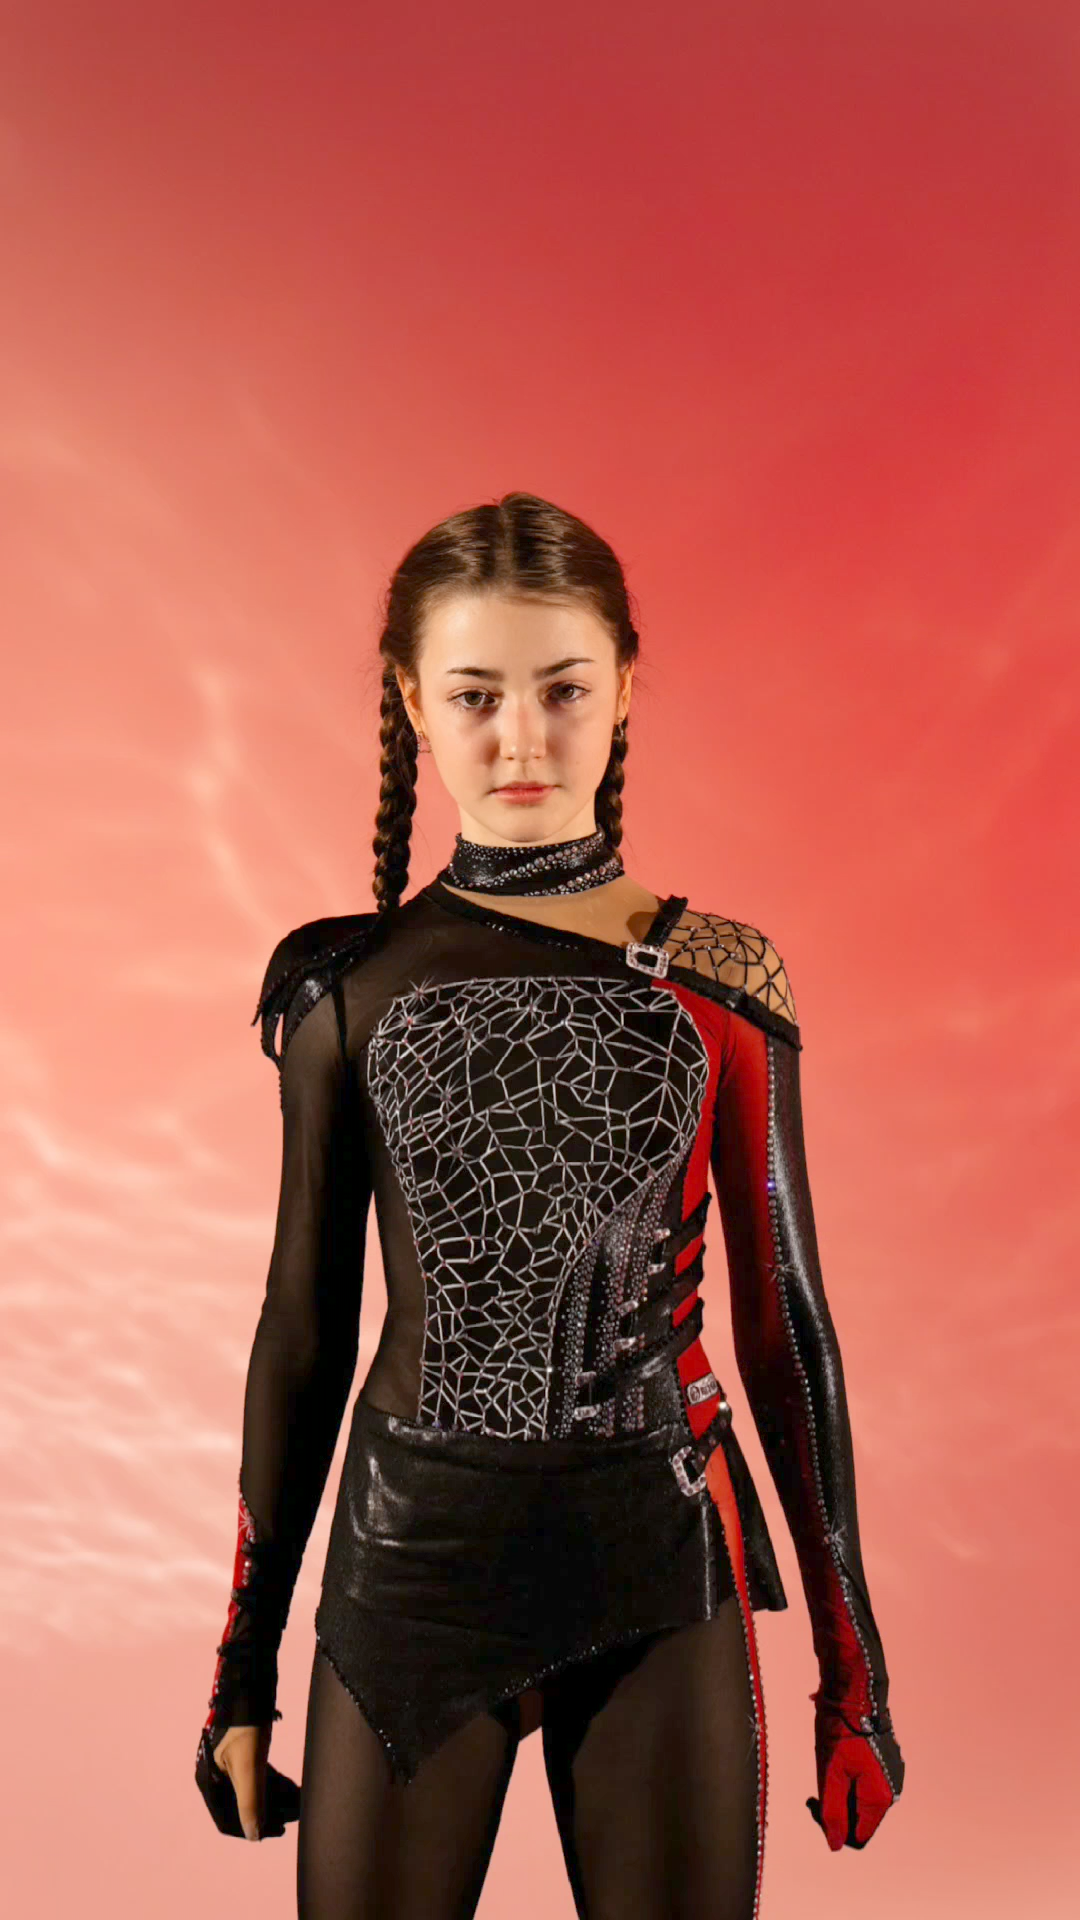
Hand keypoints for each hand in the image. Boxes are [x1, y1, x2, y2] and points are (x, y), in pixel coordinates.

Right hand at [194, 1721, 300, 1838]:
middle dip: (268, 1813)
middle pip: (241, 1806)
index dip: (250, 1828)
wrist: (252, 1688)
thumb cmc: (247, 1728)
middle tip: (291, 1818)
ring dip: (275, 1800)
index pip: (226, 1820)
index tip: (276, 1831)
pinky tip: (294, 1790)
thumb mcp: (249, 1767)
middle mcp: (215, 1776)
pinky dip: (274, 1785)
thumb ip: (250, 1802)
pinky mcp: (243, 1755)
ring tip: (298, 1804)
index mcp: (208, 1781)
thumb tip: (253, 1836)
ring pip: (253, 1792)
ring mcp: (229, 1765)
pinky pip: (258, 1778)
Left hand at [805, 1688, 903, 1850]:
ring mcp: (891, 1775)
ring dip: (843, 1792)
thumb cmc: (840, 1732)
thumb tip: (835, 1845)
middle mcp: (891, 1791)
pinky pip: (867, 1784)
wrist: (854, 1691)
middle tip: (817, 1789)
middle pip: (861, 1818)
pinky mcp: (886, 1761)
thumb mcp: (830, 1775)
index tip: (817, 1805)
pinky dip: (851, 1779)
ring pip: (862, 1800)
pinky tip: (839, 1759)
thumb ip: (833, 1813)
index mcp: (880, 1798)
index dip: (836, 1828)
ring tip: (828, 1769)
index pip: (858, 1836)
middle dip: (838, 1808)